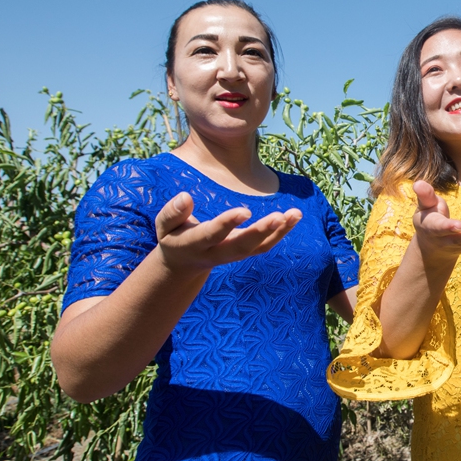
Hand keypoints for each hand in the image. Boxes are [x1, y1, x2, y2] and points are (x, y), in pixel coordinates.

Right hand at [154, 192, 301, 271]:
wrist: (184, 264)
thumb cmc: (174, 236)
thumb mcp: (164, 226)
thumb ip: (173, 213)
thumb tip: (186, 197)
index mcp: (195, 245)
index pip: (213, 234)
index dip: (228, 223)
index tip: (245, 211)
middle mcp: (218, 253)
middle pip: (242, 246)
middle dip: (261, 232)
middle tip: (279, 216)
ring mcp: (234, 255)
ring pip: (259, 248)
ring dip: (279, 232)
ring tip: (296, 213)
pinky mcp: (245, 252)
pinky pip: (266, 246)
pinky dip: (282, 232)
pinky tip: (294, 217)